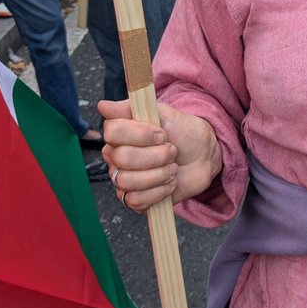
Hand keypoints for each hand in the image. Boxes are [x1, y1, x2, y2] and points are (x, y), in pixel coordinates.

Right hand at [99, 98, 223, 212]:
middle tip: (172, 151)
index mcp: (120, 133)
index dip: (141, 134)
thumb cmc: (183, 133)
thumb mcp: (164, 112)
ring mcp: (124, 179)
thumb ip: (133, 107)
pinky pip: (135, 201)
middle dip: (156, 155)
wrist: (203, 156)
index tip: (162, 134)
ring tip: (172, 168)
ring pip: (127, 181)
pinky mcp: (135, 200)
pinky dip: (159, 192)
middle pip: (122, 158)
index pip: (112, 132)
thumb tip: (103, 106)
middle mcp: (116, 157)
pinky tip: (169, 183)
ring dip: (159, 174)